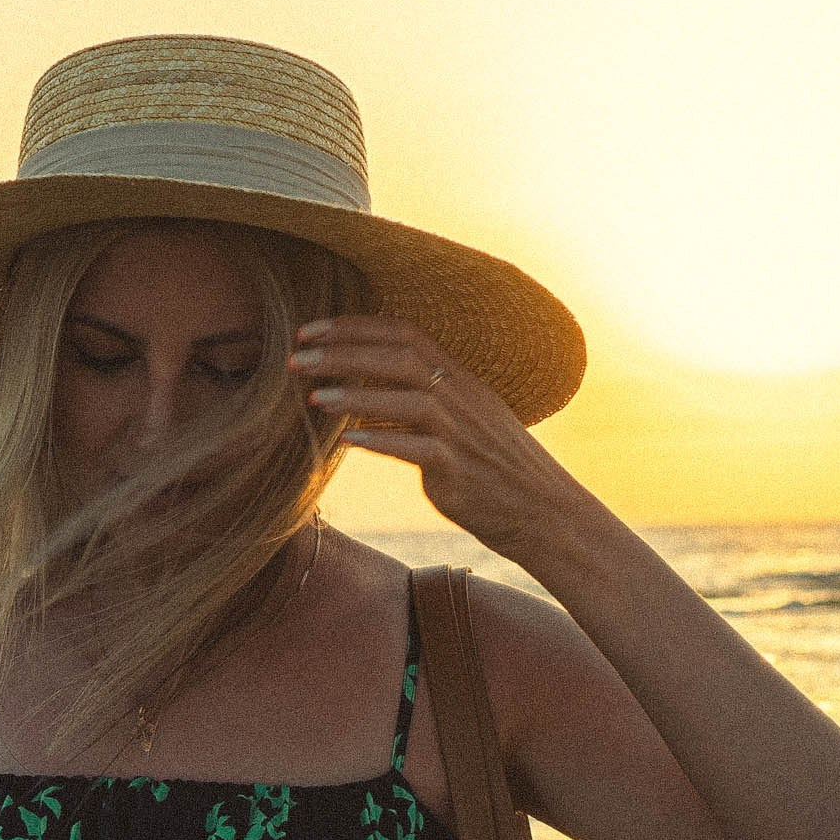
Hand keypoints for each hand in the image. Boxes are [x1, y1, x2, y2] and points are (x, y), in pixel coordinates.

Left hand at [292, 315, 568, 560]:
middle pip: (400, 357)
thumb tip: (370, 392)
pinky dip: (381, 441)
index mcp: (459, 379)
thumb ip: (423, 400)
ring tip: (313, 398)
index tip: (310, 331)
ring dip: (355, 395)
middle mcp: (461, 397)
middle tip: (296, 358)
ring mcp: (461, 432)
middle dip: (344, 353)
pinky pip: (416, 449)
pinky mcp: (458, 470)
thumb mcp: (466, 421)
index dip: (355, 326)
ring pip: (407, 398)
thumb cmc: (495, 469)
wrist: (543, 512)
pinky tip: (347, 441)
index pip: (405, 333)